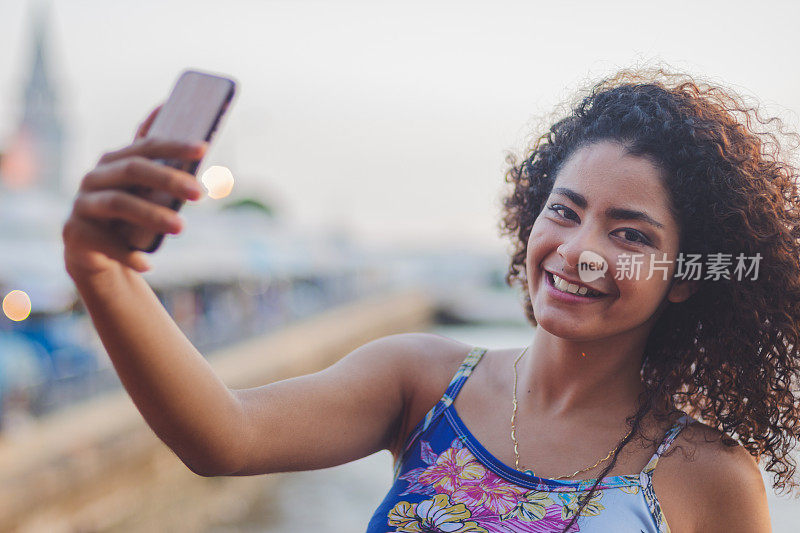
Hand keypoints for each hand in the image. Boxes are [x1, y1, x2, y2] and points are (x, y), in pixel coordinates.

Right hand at [62, 106, 206, 278]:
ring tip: (181, 227)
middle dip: (168, 179)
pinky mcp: (75, 233)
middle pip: (134, 170)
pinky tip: (148, 264)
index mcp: (115, 160)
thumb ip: (154, 155)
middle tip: (200, 193)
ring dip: (152, 215)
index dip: (174, 146)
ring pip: (119, 203)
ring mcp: (82, 204)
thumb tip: (166, 107)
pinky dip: (128, 254)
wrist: (94, 251)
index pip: (147, 146)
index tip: (204, 149)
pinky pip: (105, 243)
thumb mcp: (142, 187)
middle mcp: (95, 176)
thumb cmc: (128, 212)